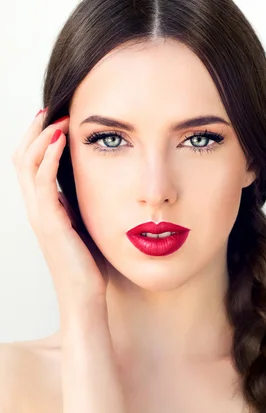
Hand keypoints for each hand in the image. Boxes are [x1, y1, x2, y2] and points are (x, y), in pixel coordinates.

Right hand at [12, 109, 107, 317]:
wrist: (86, 298)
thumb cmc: (89, 265)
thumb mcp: (86, 226)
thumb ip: (80, 206)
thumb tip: (92, 185)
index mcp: (45, 208)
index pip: (32, 164)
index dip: (39, 140)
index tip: (56, 119)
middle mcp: (37, 208)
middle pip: (22, 158)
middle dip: (35, 130)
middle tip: (52, 109)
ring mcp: (40, 215)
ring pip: (27, 164)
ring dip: (42, 137)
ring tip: (59, 118)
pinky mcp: (49, 222)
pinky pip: (42, 182)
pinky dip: (49, 157)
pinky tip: (63, 141)